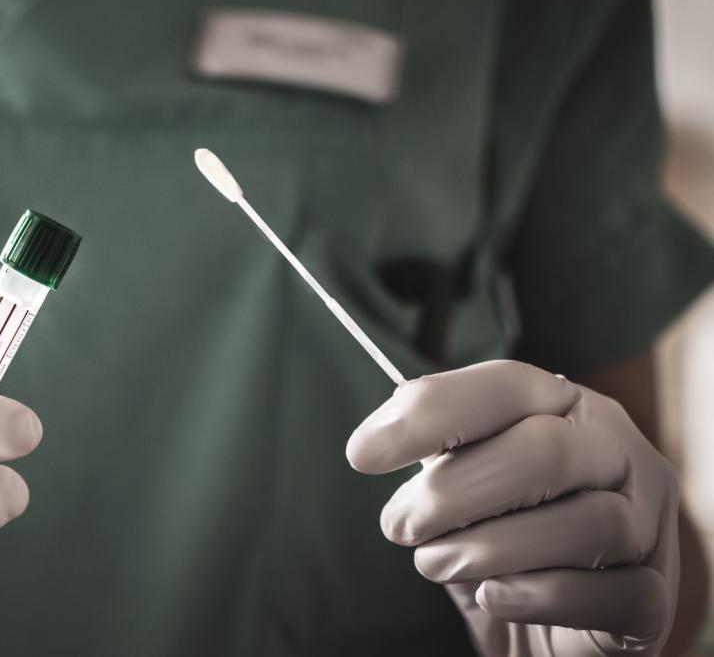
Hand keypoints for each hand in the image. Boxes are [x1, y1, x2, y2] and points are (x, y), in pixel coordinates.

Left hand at [346, 360, 678, 655]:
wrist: (543, 633)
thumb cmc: (499, 546)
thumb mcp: (461, 495)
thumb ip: (438, 456)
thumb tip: (378, 437)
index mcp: (568, 410)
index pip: (508, 385)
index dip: (432, 413)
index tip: (363, 454)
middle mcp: (619, 454)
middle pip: (545, 450)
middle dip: (453, 491)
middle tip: (397, 527)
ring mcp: (647, 525)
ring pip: (587, 522)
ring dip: (490, 547)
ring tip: (435, 565)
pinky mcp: (655, 598)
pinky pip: (615, 592)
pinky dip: (544, 595)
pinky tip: (493, 596)